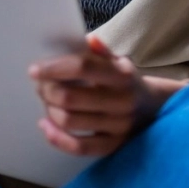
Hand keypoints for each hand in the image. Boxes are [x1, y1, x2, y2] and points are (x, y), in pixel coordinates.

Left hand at [28, 34, 185, 156]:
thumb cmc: (125, 80)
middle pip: (70, 97)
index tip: (35, 70)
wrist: (154, 107)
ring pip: (70, 121)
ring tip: (46, 102)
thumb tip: (89, 40)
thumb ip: (100, 51)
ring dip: (50, 110)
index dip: (54, 68)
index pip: (83, 67)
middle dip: (48, 91)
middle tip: (41, 86)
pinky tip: (46, 125)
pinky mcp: (114, 146)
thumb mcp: (117, 61)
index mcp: (121, 75)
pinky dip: (57, 138)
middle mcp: (122, 101)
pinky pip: (80, 147)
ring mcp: (118, 126)